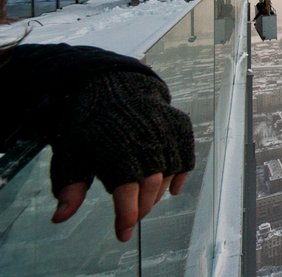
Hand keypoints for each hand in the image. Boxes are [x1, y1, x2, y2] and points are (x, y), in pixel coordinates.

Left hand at [47, 72, 194, 240]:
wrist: (114, 81)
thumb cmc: (89, 120)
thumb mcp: (70, 152)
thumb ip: (70, 186)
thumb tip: (60, 218)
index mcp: (116, 150)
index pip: (126, 193)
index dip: (126, 217)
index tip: (123, 234)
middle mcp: (145, 141)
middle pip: (150, 187)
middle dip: (142, 207)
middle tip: (132, 216)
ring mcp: (164, 131)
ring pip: (170, 173)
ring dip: (160, 193)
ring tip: (146, 200)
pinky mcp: (178, 124)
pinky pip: (187, 154)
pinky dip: (183, 173)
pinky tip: (174, 188)